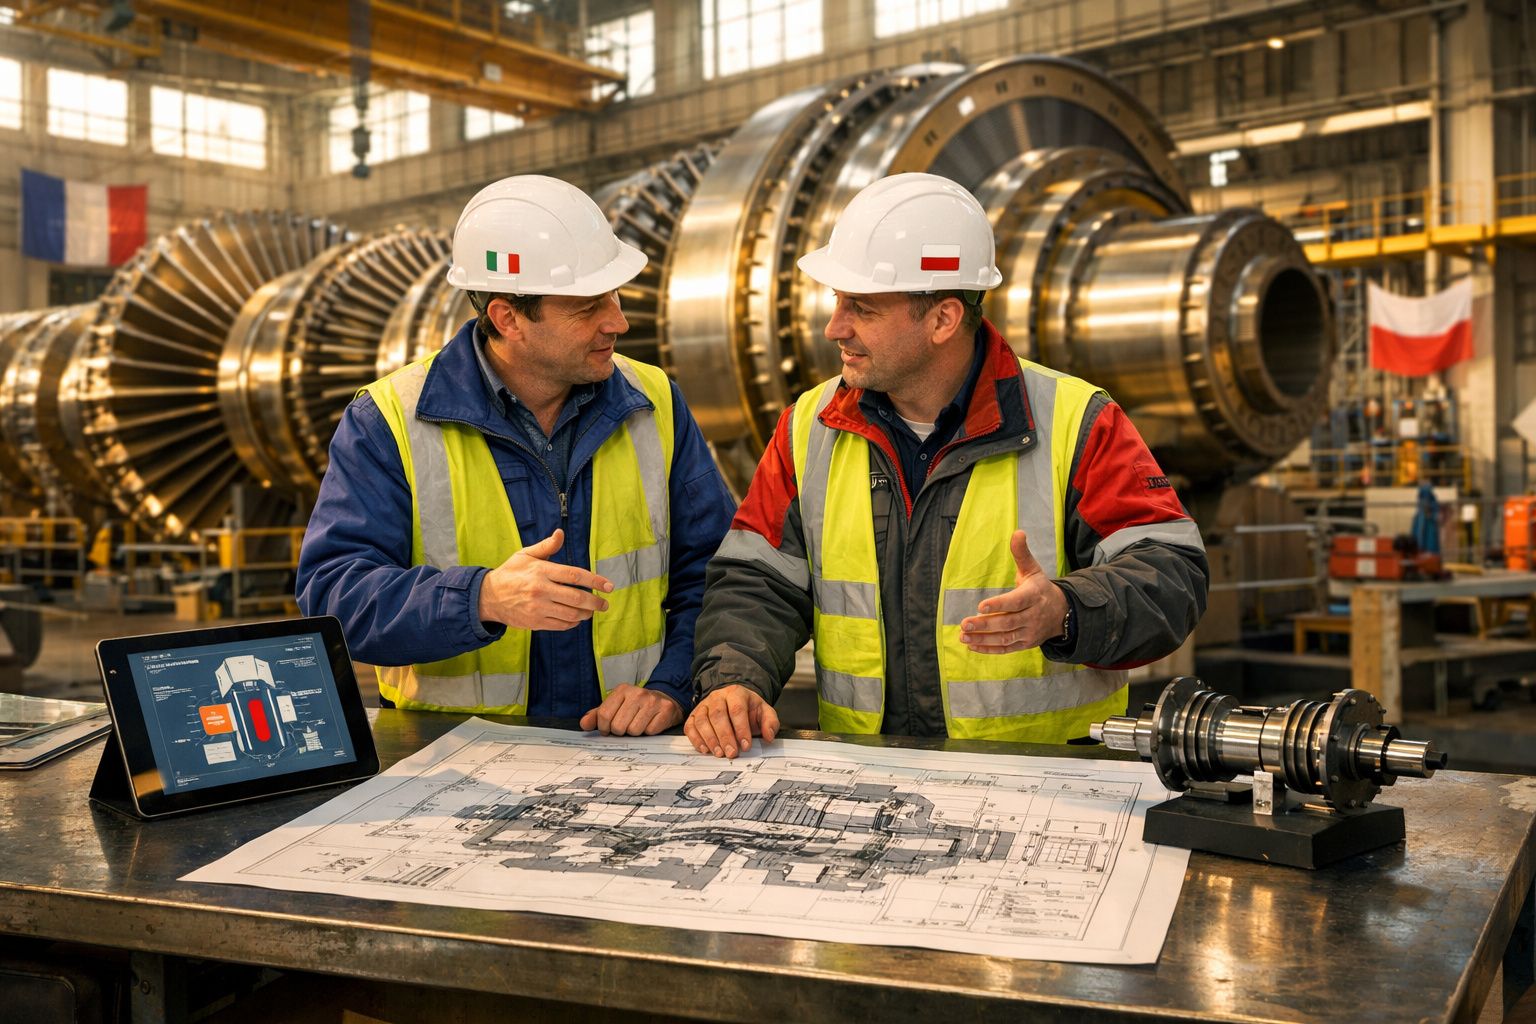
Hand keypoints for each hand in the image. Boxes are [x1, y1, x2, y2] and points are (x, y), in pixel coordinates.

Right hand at [477, 529, 613, 630]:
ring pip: (570, 614)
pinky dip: (572, 623)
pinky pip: (560, 625)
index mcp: (541, 571)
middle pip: (576, 597)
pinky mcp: (535, 622)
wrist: (488, 597)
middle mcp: (540, 590)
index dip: (595, 581)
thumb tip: (561, 533)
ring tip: (591, 611)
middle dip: (595, 602)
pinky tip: (576, 618)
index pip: (574, 575)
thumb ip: (546, 546)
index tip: (609, 586)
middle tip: (604, 603)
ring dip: (585, 613)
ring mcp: (538, 608)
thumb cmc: (510, 573)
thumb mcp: (525, 555)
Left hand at [580, 684, 683, 735]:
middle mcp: (637, 693)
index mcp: (622, 690)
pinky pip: (650, 732)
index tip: (608, 729)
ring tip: (639, 724)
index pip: (604, 715)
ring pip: (634, 731)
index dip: (604, 728)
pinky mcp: (665, 710)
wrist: (663, 701)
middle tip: (626, 726)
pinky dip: (649, 732)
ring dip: (635, 732)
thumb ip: (597, 715)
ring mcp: (652, 701)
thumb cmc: (635, 707)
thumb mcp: (615, 707)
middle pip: (618, 726)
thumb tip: (584, 724)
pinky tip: (650, 723)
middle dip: (620, 731)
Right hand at [684, 684, 779, 758]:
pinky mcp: (694, 715)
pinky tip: (705, 749)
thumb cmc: (748, 709)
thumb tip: (769, 736)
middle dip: (725, 736)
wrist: (734, 701)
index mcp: (736, 693)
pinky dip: (695, 739)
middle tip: (732, 753)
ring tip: (719, 753)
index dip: (741, 729)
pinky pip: (690, 726)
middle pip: (718, 715)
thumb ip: (770, 722)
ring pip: (702, 720)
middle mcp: (717, 697)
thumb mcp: (764, 712)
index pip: (737, 710)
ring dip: (710, 739)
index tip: (746, 746)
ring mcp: (704, 705)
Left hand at [958, 530, 1067, 653]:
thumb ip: (1021, 553)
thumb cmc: (1040, 589)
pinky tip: (972, 645)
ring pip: (1005, 639)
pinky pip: (1006, 649)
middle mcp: (1033, 616)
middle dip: (985, 625)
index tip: (981, 606)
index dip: (999, 605)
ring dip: (983, 639)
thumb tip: (1017, 532)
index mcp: (1034, 596)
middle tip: (965, 624)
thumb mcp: (1033, 570)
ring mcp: (1029, 632)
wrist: (1062, 613)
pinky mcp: (1025, 644)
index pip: (1016, 602)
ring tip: (963, 636)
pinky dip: (989, 649)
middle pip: (1008, 623)